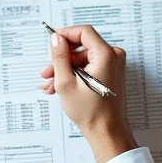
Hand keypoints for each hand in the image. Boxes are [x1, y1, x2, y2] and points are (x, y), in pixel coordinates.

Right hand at [40, 25, 136, 162]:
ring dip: (66, 70)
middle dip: (62, 59)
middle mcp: (113, 56)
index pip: (84, 32)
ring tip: (51, 84)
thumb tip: (56, 39)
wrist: (106, 131)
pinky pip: (89, 66)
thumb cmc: (91, 112)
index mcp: (106, 55)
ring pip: (83, 59)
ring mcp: (113, 65)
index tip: (53, 40)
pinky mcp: (111, 73)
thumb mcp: (66, 82)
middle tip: (48, 72)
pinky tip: (61, 86)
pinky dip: (75, 74)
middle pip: (81, 47)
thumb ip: (59, 57)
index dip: (66, 34)